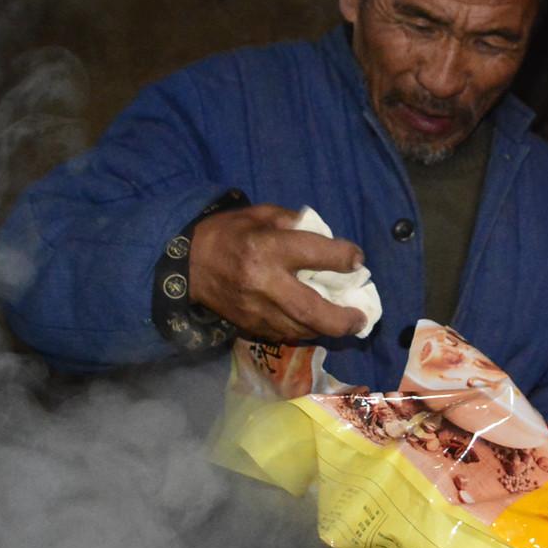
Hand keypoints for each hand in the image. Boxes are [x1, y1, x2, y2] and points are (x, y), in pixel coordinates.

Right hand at [188, 203, 368, 341]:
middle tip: (361, 318)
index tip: (357, 260)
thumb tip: (327, 239)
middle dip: (343, 319)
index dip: (345, 258)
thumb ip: (294, 222)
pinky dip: (304, 330)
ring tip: (344, 322)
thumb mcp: (260, 214)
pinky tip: (314, 323)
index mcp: (268, 248)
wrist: (187, 264)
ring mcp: (257, 310)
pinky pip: (286, 334)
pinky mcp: (250, 326)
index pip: (318, 255)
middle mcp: (265, 283)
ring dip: (327, 328)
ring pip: (302, 329)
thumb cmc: (227, 233)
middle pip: (314, 310)